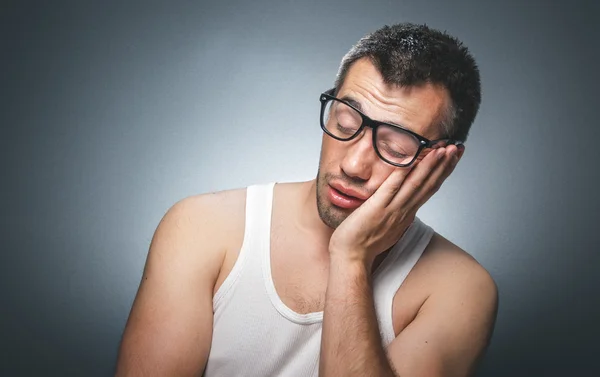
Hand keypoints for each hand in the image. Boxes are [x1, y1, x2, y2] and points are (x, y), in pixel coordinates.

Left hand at [328, 144, 462, 267]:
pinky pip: (392, 187)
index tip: (452, 157)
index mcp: (406, 213)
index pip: (429, 189)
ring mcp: (392, 209)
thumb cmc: (364, 243)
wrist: (352, 258)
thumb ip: (396, 212)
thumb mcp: (387, 225)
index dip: (443, 172)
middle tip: (456, 148)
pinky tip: (411, 158)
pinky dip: (403, 172)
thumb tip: (402, 202)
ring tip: (443, 150)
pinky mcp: (377, 207)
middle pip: (429, 184)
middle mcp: (404, 210)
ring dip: (430, 165)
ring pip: (416, 184)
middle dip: (444, 165)